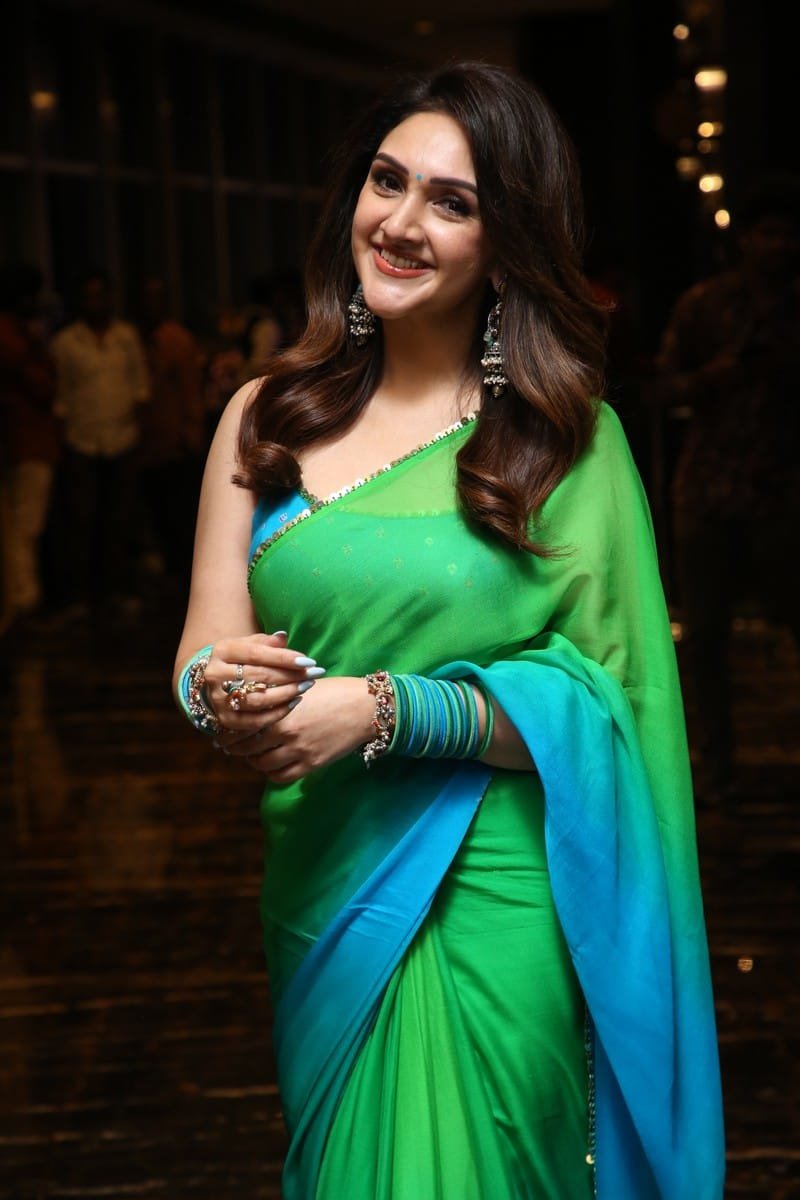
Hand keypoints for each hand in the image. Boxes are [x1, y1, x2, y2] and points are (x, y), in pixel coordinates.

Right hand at [204, 631, 323, 737]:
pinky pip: (256, 720)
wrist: (214, 685)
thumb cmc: (239, 661)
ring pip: (258, 699)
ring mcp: (219, 699)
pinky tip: (294, 702)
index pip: (257, 653)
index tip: (308, 661)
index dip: (284, 658)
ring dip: (287, 694)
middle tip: (314, 674)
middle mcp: (216, 675)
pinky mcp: (226, 719)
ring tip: (306, 687)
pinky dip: (278, 713)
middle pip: (260, 676)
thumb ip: (266, 642)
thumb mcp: (248, 645)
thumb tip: (283, 637)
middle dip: (291, 675)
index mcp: (223, 651)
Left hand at [218, 676, 375, 783]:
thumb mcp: (299, 685)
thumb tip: (248, 702)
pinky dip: (272, 773)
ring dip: (253, 761)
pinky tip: (273, 764)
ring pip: (261, 764)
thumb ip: (274, 695)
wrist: (365, 708)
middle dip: (234, 748)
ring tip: (253, 754)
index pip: (241, 724)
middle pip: (246, 747)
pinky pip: (281, 776)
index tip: (221, 732)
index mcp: (279, 708)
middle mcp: (285, 730)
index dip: (227, 730)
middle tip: (229, 746)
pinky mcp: (311, 764)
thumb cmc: (332, 691)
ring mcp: (298, 750)